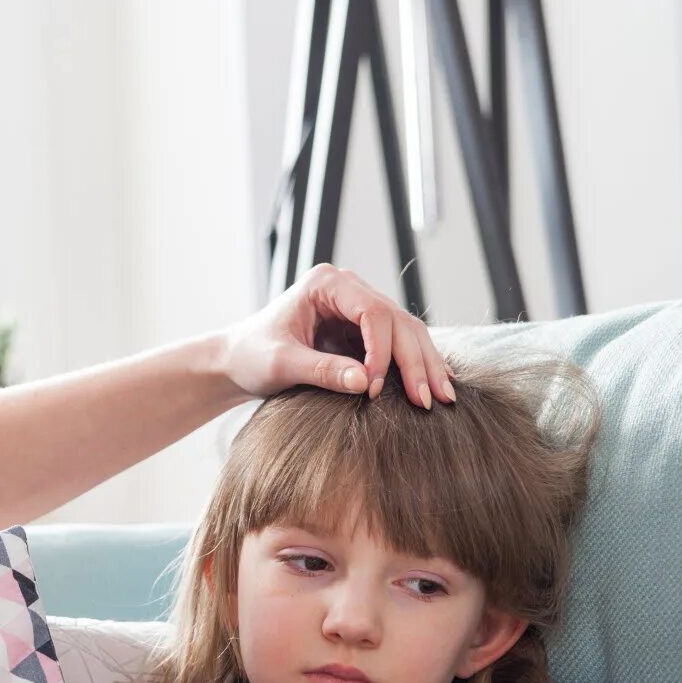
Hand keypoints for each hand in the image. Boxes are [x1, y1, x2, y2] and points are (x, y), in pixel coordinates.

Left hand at [217, 264, 455, 407]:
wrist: (239, 361)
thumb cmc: (252, 356)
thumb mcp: (281, 365)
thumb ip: (321, 370)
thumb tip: (365, 382)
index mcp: (326, 284)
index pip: (372, 311)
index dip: (381, 350)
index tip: (373, 388)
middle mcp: (348, 289)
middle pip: (397, 320)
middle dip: (416, 360)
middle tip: (429, 399)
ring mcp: (358, 308)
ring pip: (406, 331)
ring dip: (424, 364)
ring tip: (442, 398)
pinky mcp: (363, 330)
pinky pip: (399, 345)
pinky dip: (416, 366)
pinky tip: (434, 386)